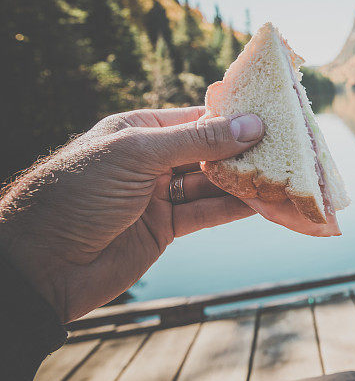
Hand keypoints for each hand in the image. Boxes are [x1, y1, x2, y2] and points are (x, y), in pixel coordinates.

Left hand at [0, 106, 264, 322]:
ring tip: (283, 175)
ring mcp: (159, 194)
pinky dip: (234, 208)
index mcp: (139, 130)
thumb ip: (198, 141)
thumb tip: (251, 126)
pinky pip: (207, 213)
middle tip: (287, 148)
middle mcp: (151, 159)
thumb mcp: (138, 154)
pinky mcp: (165, 227)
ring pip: (212, 183)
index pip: (197, 119)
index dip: (234, 118)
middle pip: (209, 151)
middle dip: (245, 150)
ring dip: (245, 180)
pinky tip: (262, 202)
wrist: (41, 263)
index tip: (273, 117)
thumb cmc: (79, 193)